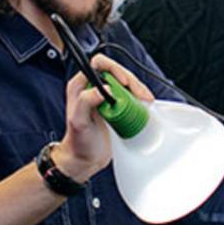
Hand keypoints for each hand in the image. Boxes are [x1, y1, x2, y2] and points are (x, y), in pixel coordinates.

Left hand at [55, 54, 154, 179]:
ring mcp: (106, 98)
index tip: (123, 83)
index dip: (113, 68)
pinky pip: (131, 97)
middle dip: (131, 80)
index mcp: (80, 86)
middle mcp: (93, 88)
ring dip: (138, 90)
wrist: (84, 160)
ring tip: (145, 101)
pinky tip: (145, 106)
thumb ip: (86, 102)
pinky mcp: (117, 108)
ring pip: (126, 84)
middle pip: (117, 72)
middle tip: (140, 94)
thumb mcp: (78, 122)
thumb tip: (103, 89)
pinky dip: (139, 100)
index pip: (99, 64)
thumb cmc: (77, 143)